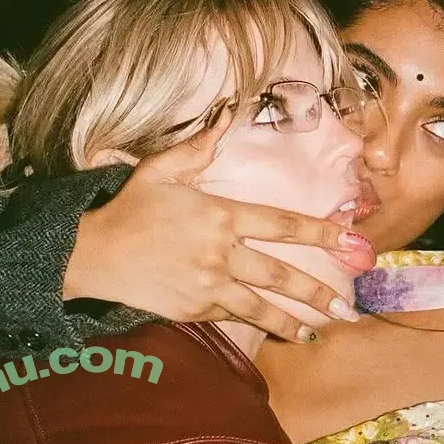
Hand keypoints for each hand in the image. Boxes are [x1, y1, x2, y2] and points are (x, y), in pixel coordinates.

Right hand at [64, 109, 368, 342]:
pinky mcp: (192, 309)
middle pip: (281, 275)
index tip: (352, 241)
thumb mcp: (162, 169)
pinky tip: (277, 330)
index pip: (284, 224)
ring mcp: (207, 285)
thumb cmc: (129, 207)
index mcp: (221, 216)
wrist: (90, 254)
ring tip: (319, 331)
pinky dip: (255, 323)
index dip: (322, 232)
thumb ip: (200, 145)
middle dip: (319, 293)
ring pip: (261, 307)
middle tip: (348, 309)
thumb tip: (228, 111)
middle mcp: (221, 253)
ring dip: (294, 321)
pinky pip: (231, 316)